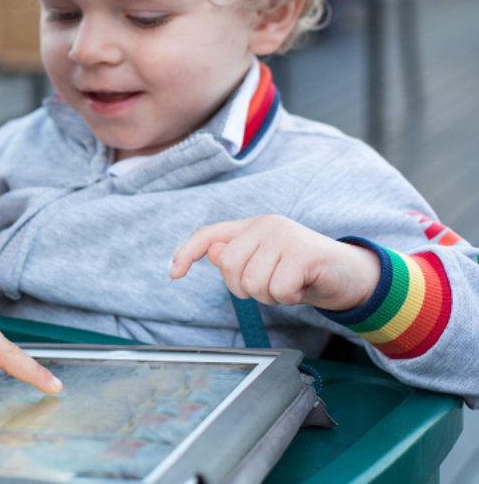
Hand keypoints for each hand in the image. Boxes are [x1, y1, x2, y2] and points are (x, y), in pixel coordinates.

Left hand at [170, 215, 380, 311]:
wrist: (351, 275)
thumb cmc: (302, 273)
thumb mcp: (265, 267)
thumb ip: (238, 260)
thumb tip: (212, 252)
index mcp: (251, 227)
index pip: (208, 235)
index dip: (187, 253)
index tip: (173, 275)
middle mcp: (265, 225)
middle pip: (229, 268)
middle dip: (247, 289)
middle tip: (272, 286)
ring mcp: (285, 236)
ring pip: (253, 283)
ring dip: (271, 296)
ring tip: (289, 284)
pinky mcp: (304, 252)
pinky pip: (278, 290)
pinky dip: (289, 298)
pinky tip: (302, 286)